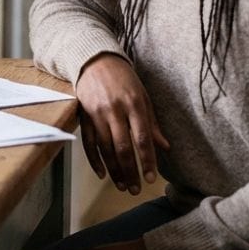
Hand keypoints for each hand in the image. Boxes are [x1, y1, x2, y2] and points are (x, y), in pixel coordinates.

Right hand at [75, 53, 169, 194]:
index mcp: (133, 104)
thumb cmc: (124, 78)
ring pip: (105, 148)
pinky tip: (102, 173)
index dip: (147, 161)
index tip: (151, 178)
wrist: (95, 60)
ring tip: (121, 185)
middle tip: (135, 189)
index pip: (142, 138)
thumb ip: (152, 122)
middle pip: (122, 147)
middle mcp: (114, 110)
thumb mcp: (143, 96)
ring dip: (114, 170)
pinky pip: (88, 142)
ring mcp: (96, 113)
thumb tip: (164, 147)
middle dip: (130, 171)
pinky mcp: (84, 115)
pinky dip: (94, 160)